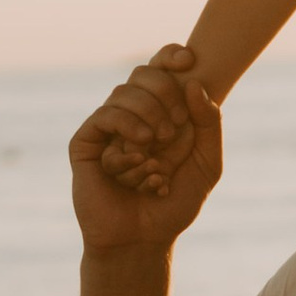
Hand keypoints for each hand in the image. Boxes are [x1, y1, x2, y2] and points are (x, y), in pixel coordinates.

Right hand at [92, 42, 203, 194]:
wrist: (142, 240)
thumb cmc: (174, 204)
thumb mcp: (207, 163)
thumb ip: (209, 123)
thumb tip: (194, 83)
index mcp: (160, 113)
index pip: (161, 68)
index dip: (171, 56)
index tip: (189, 60)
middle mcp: (133, 115)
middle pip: (144, 73)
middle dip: (165, 91)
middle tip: (176, 126)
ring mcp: (108, 127)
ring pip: (124, 92)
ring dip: (148, 115)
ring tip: (158, 147)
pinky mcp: (86, 143)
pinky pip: (105, 116)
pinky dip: (126, 130)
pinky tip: (139, 154)